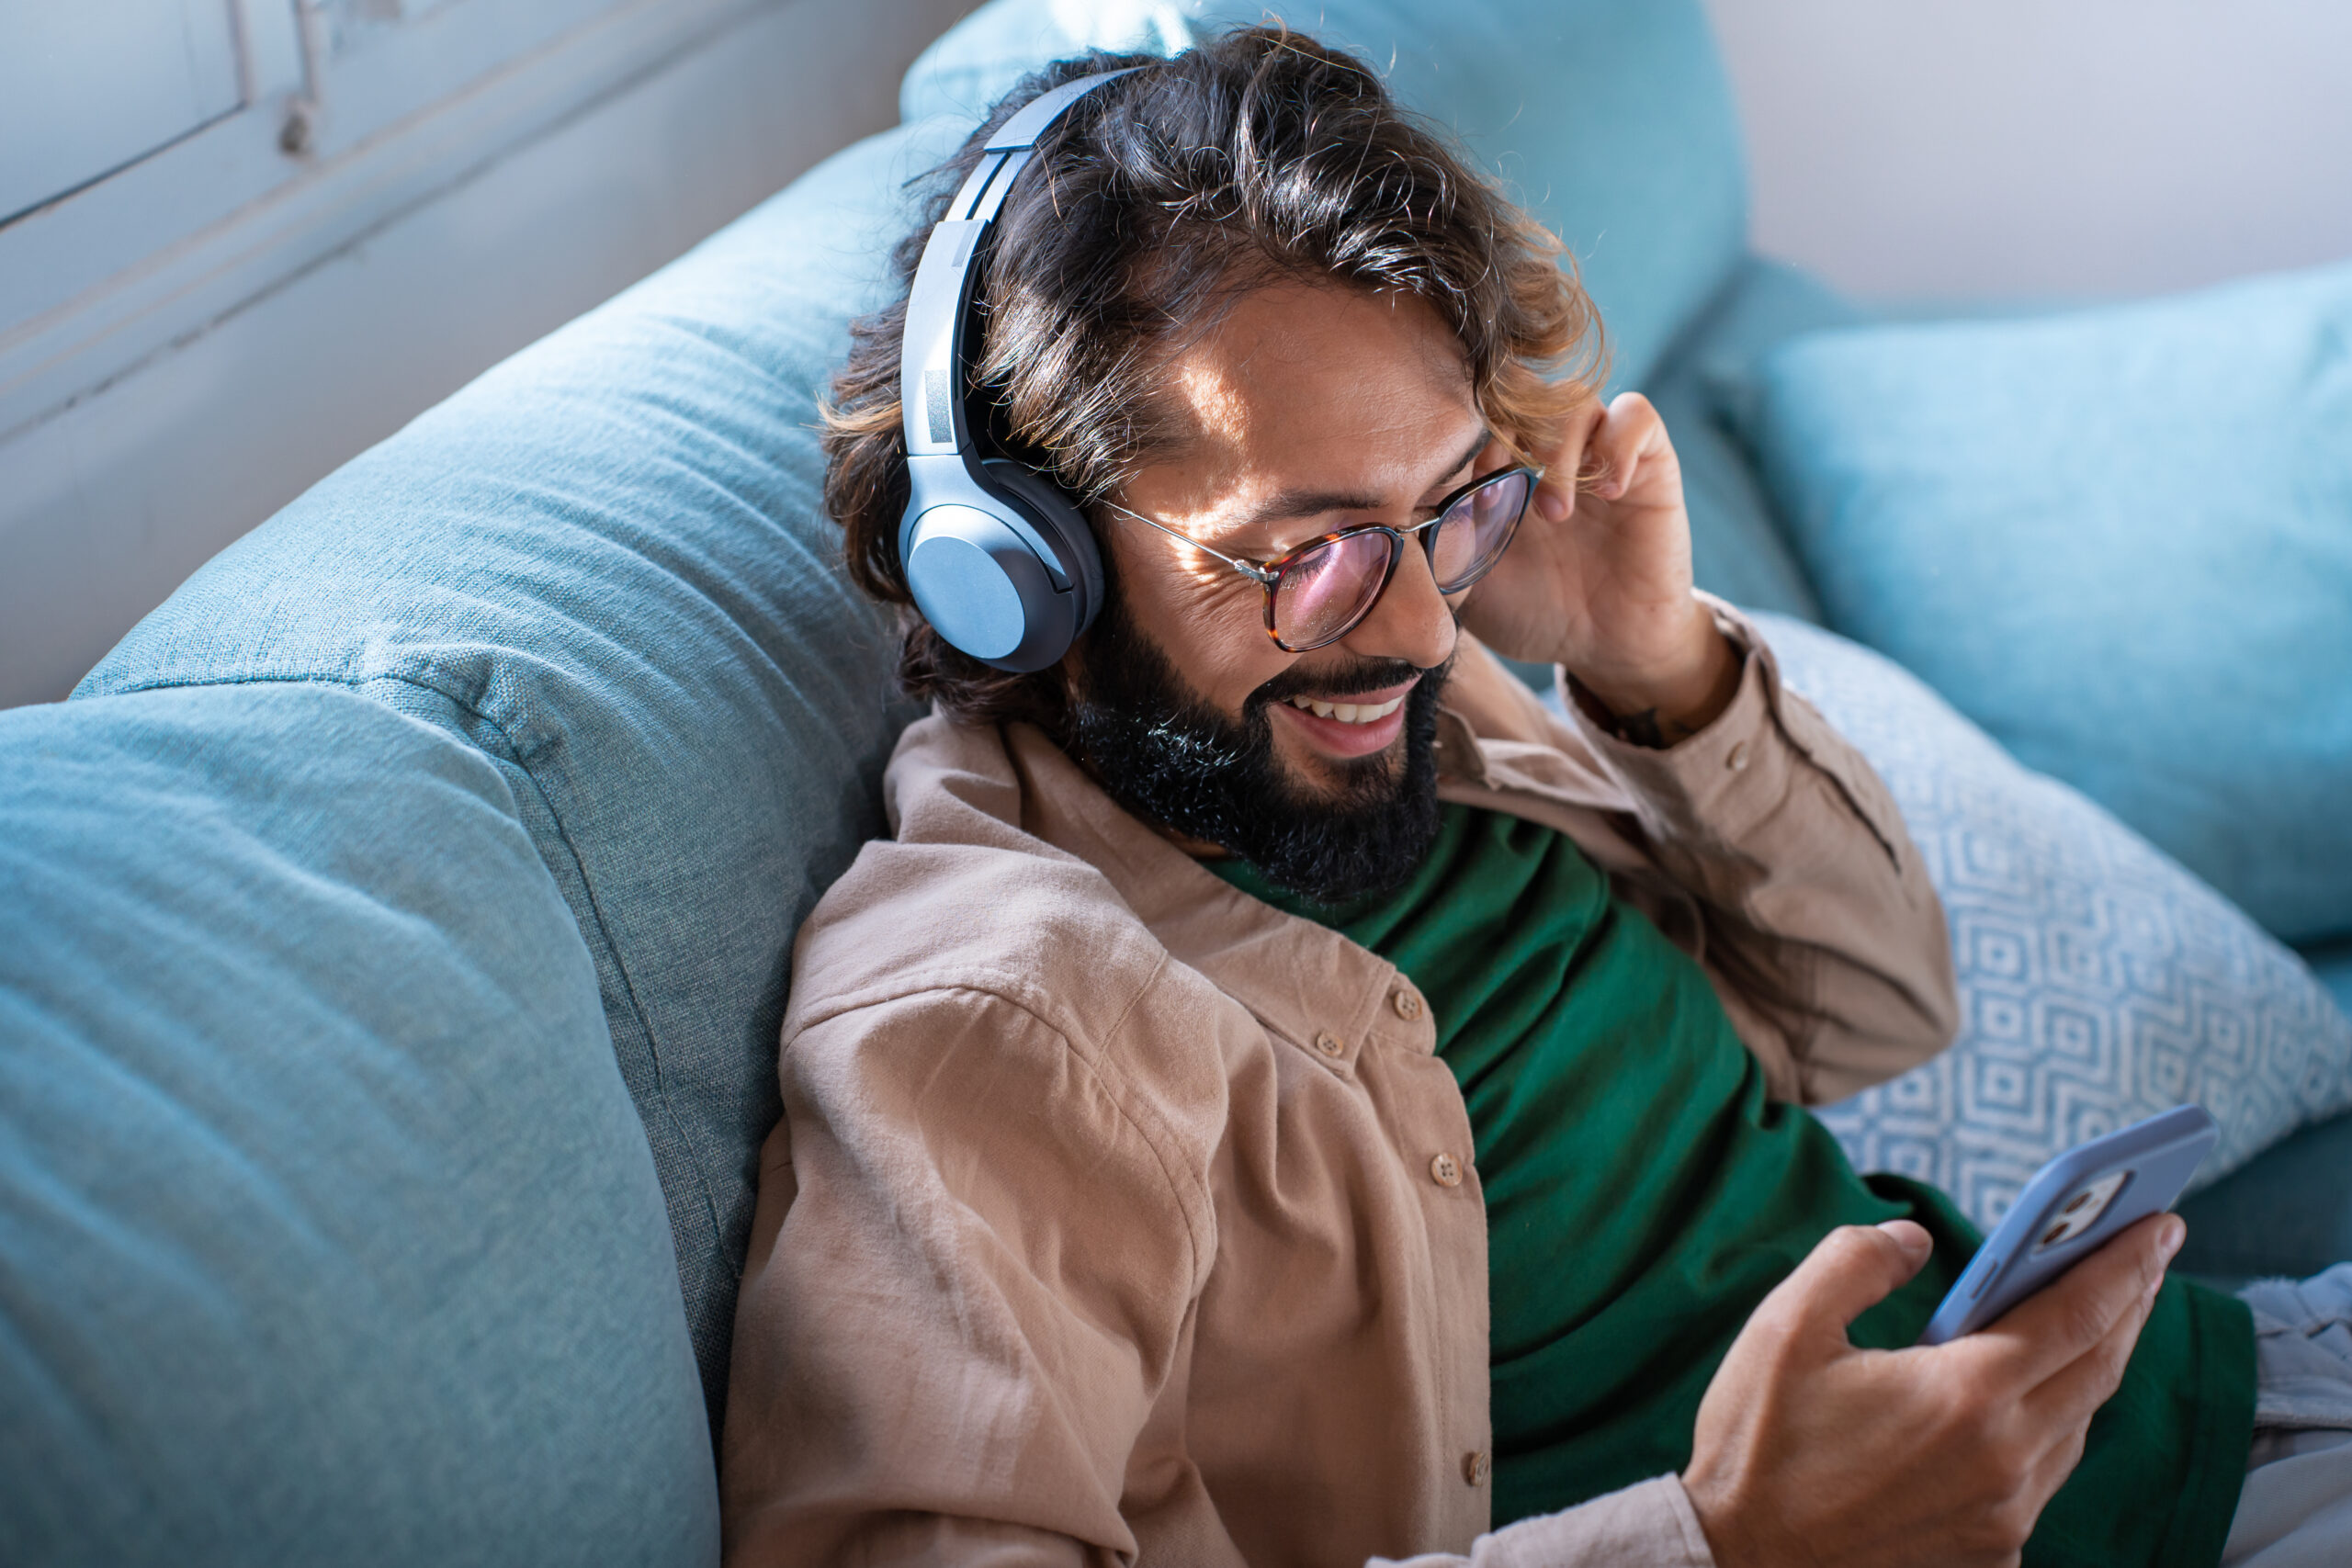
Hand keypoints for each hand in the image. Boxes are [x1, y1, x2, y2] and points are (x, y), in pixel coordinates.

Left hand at [1458, 392, 1736, 738]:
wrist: (1606, 646)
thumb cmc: (1531, 612)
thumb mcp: (1466, 584)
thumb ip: (1432, 547)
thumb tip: (1387, 522)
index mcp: (1496, 466)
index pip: (1471, 410)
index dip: (1457, 432)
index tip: (1451, 482)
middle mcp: (1545, 449)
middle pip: (1520, 392)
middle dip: (1499, 430)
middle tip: (1490, 482)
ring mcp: (1597, 451)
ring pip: (1573, 401)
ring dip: (1557, 450)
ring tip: (1552, 513)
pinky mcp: (1648, 462)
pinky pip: (1637, 417)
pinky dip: (1618, 445)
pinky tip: (1606, 495)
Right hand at [1681, 1212, 2184, 1567]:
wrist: (1738, 1561)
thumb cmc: (1758, 1442)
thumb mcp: (1787, 1326)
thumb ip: (1857, 1260)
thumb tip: (1914, 1237)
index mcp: (1963, 1394)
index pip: (2076, 1314)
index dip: (2125, 1263)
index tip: (2159, 1223)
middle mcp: (2004, 1459)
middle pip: (2099, 1367)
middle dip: (2131, 1302)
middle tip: (2150, 1251)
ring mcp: (2004, 1513)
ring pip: (2079, 1423)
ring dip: (2096, 1362)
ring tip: (2101, 1312)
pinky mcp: (1991, 1550)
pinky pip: (2047, 1473)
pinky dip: (2056, 1421)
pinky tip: (2037, 1393)